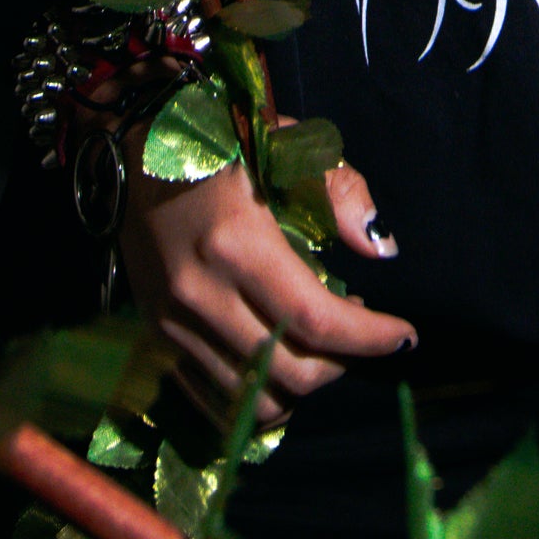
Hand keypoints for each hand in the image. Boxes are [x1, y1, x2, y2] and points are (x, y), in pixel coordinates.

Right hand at [117, 118, 413, 427]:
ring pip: (250, 400)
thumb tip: (379, 249)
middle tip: (361, 333)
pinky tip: (277, 361)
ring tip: (320, 345)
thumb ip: (341, 192)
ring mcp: (172, 322)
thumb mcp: (289, 145)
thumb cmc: (222, 138)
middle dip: (342, 364)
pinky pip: (212, 399)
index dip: (368, 338)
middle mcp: (201, 293)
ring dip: (301, 384)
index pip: (314, 319)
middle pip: (288, 373)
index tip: (405, 335)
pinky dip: (255, 395)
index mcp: (238, 242)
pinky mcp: (155, 336)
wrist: (134, 145)